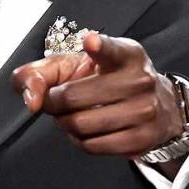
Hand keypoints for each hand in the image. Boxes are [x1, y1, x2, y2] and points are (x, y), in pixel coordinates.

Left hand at [10, 33, 185, 161]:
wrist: (156, 105)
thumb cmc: (106, 80)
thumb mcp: (77, 65)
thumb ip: (39, 73)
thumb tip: (33, 100)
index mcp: (126, 54)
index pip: (112, 49)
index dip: (99, 46)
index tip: (90, 42)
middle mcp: (140, 80)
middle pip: (74, 97)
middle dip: (54, 102)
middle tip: (55, 101)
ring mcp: (145, 110)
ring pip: (81, 124)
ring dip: (66, 123)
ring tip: (73, 115)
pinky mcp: (142, 138)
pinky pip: (93, 145)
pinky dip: (80, 141)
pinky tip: (86, 131)